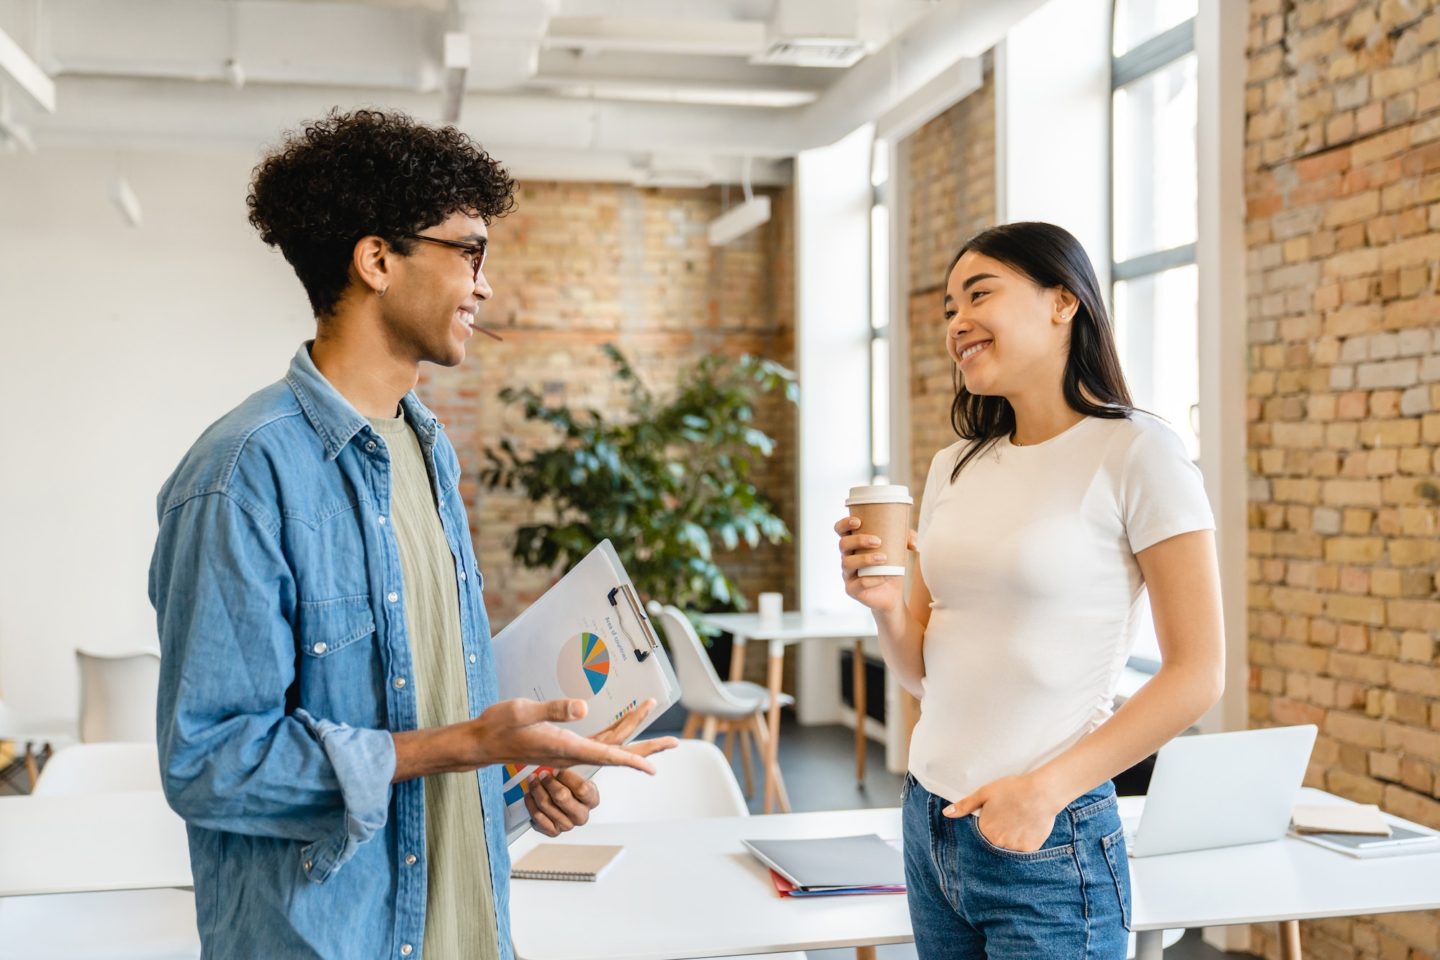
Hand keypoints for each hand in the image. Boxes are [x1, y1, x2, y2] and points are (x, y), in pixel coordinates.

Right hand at [467, 697, 676, 773]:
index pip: (606, 755)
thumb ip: (553, 710)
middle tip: (673, 742)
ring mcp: (569, 751)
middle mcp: (572, 753)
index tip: (653, 767)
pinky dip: (614, 733)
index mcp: (565, 747)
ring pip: (609, 745)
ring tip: (652, 714)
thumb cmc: (500, 725)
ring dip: (633, 734)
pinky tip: (624, 725)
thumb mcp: (523, 711)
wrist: (483, 742)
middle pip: (616, 751)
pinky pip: (597, 742)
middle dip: (645, 747)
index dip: (631, 760)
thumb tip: (584, 707)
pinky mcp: (565, 745)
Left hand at [525, 769, 596, 836]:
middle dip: (549, 782)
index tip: (557, 768)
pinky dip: (531, 804)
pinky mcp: (553, 831)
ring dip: (536, 790)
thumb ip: (574, 766)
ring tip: (533, 780)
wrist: (562, 802)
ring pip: (546, 805)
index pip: (582, 788)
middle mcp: (581, 815)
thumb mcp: (578, 773)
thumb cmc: (570, 786)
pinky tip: (530, 795)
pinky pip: (538, 817)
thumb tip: (564, 757)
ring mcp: (568, 825)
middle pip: (562, 797)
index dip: (566, 777)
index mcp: (592, 799)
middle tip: (543, 774)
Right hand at [833, 516, 916, 614]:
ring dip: (865, 559)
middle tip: (878, 541)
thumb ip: (907, 539)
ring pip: (847, 563)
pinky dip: (871, 580)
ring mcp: (848, 574)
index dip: (844, 524)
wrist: (895, 594)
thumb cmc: (893, 567)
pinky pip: (857, 584)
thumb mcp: (901, 549)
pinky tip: (883, 577)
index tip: (857, 522)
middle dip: (859, 540)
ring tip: (883, 558)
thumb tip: (913, 543)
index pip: (841, 530)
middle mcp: (847, 557)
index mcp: (854, 545)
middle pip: (843, 544)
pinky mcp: (852, 589)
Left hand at [943, 774, 1064, 852]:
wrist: (1041, 793)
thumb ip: (965, 805)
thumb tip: (946, 814)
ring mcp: (1014, 847)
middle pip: (995, 840)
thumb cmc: (1013, 789)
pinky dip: (1025, 839)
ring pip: (1009, 845)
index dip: (990, 822)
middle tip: (1011, 816)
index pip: (982, 832)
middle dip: (1001, 830)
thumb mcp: (984, 793)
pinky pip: (1024, 849)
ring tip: (1020, 820)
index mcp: (984, 829)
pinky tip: (1029, 826)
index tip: (998, 815)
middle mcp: (997, 842)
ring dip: (1012, 836)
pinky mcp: (1029, 849)